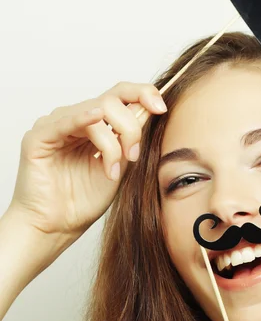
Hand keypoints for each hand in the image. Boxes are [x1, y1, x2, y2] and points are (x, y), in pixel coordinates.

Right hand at [9, 81, 166, 240]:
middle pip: (112, 101)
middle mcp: (76, 119)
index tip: (162, 108)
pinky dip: (83, 118)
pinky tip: (95, 118)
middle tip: (133, 157)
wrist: (58, 226)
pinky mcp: (39, 137)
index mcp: (96, 124)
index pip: (121, 95)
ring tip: (113, 170)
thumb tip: (151, 110)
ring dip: (112, 143)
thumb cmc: (84, 200)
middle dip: (131, 128)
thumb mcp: (120, 165)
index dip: (143, 94)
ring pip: (95, 110)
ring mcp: (56, 125)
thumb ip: (131, 138)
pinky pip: (64, 120)